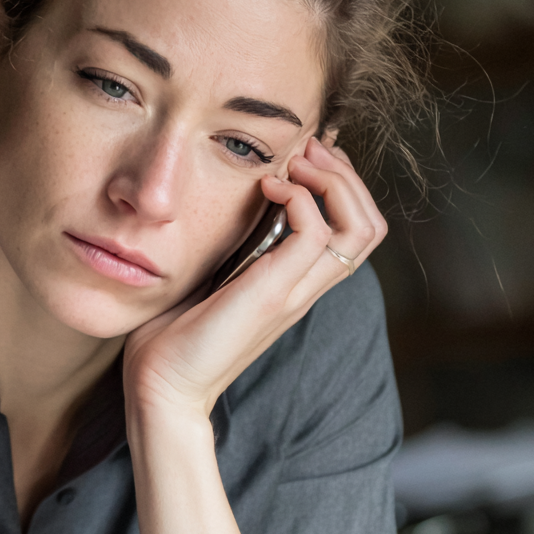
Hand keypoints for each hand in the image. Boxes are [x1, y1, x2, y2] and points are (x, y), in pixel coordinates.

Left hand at [123, 137, 387, 416]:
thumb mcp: (214, 274)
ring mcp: (295, 292)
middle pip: (371, 225)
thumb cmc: (176, 332)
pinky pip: (316, 233)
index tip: (306, 154)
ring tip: (297, 161)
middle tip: (309, 149)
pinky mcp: (274, 293)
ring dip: (334, 180)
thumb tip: (233, 203)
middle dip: (348, 175)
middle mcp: (306, 287)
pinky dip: (301, 197)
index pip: (354, 229)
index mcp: (296, 283)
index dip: (342, 184)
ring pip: (362, 228)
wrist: (163, 384)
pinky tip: (267, 188)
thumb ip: (235, 245)